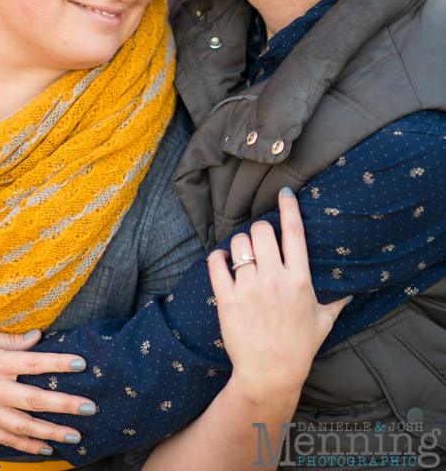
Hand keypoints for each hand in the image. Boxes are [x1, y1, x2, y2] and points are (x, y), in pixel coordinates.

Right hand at [0, 326, 94, 455]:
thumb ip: (7, 340)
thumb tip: (37, 337)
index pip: (33, 363)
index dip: (58, 364)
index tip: (81, 364)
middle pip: (35, 400)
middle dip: (65, 405)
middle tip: (90, 408)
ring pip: (24, 426)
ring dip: (52, 432)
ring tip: (76, 435)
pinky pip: (6, 439)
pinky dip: (26, 445)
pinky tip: (45, 448)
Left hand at [208, 188, 348, 405]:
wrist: (269, 375)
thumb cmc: (299, 347)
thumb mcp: (324, 322)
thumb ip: (337, 299)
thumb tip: (352, 286)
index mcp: (299, 280)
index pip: (294, 232)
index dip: (289, 207)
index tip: (284, 191)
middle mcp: (274, 280)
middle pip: (261, 231)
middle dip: (260, 231)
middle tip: (260, 241)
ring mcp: (248, 289)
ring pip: (238, 243)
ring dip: (239, 244)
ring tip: (243, 255)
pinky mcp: (226, 299)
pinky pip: (215, 263)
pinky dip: (217, 257)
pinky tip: (223, 261)